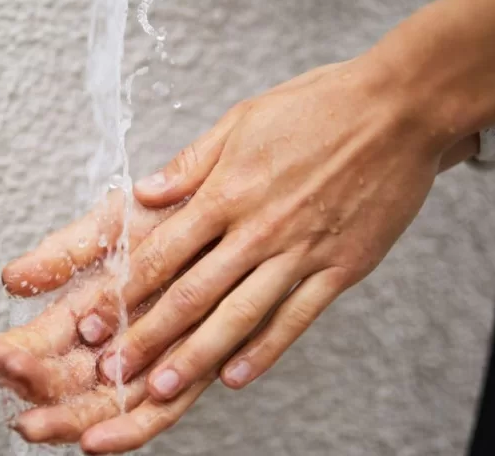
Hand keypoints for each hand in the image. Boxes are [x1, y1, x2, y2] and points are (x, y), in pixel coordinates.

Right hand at [0, 191, 220, 453]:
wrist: (242, 203)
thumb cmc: (179, 212)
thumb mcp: (116, 225)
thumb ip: (67, 253)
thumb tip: (13, 279)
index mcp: (92, 305)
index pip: (40, 340)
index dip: (6, 353)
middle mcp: (118, 339)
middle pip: (66, 379)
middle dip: (30, 388)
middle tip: (3, 385)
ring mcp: (153, 358)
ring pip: (104, 402)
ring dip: (66, 417)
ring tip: (33, 422)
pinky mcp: (194, 370)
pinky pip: (159, 412)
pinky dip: (129, 429)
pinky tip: (96, 442)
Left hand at [71, 57, 473, 403]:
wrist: (399, 110)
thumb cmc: (319, 106)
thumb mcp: (243, 120)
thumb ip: (191, 164)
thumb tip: (144, 193)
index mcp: (229, 191)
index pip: (163, 251)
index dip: (124, 290)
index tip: (96, 319)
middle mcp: (259, 228)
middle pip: (192, 293)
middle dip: (147, 335)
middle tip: (112, 371)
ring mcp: (301, 252)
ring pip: (239, 314)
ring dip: (197, 355)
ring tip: (162, 387)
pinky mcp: (340, 268)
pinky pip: (296, 318)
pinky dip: (265, 350)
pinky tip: (235, 376)